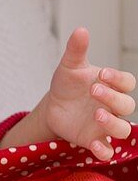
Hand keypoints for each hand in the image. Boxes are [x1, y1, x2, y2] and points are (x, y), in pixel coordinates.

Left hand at [41, 26, 135, 161]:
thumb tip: (81, 30)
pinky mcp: (94, 140)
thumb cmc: (68, 84)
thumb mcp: (69, 66)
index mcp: (111, 85)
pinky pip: (108, 150)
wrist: (53, 106)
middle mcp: (113, 106)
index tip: (102, 74)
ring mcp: (105, 125)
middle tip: (93, 90)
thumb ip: (76, 50)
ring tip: (96, 115)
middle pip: (126, 105)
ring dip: (113, 123)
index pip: (127, 82)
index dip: (118, 79)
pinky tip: (95, 146)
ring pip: (123, 129)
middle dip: (113, 98)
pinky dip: (105, 150)